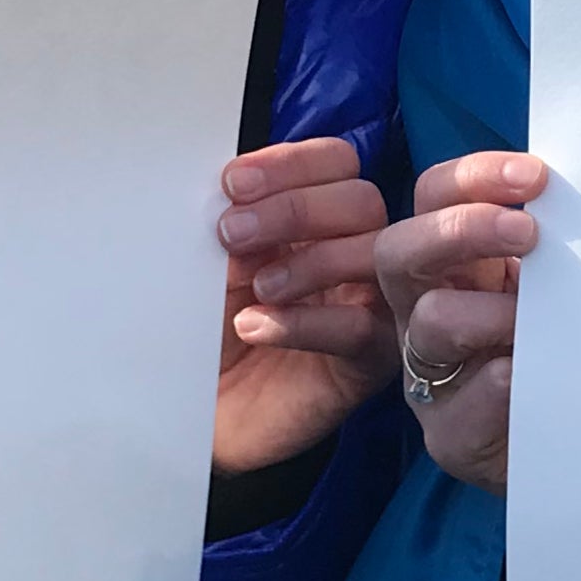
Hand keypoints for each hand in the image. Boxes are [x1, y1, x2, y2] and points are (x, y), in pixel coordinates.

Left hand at [214, 137, 392, 474]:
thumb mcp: (214, 269)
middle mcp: (354, 252)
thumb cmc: (212, 333)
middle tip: (230, 235)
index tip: (232, 184)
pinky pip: (362, 330)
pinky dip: (304, 322)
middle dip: (294, 208)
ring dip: (309, 260)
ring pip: (377, 256)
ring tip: (254, 287)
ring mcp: (370, 306)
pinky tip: (254, 326)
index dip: (291, 163)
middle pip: (362, 200)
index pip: (335, 163)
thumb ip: (233, 228)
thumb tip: (230, 197)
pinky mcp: (368, 363)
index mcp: (320, 217)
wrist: (204, 417)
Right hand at [371, 150, 543, 492]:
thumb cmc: (558, 353)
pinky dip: (494, 387)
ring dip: (484, 311)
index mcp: (451, 263)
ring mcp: (430, 376)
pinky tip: (525, 376)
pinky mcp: (451, 437)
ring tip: (533, 320)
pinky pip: (460, 408)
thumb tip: (580, 194)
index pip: (435, 197)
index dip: (474, 177)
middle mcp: (424, 311)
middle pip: (400, 251)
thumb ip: (552, 246)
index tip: (536, 176)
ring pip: (428, 323)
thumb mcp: (552, 288)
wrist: (568, 447)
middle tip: (528, 233)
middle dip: (460, 230)